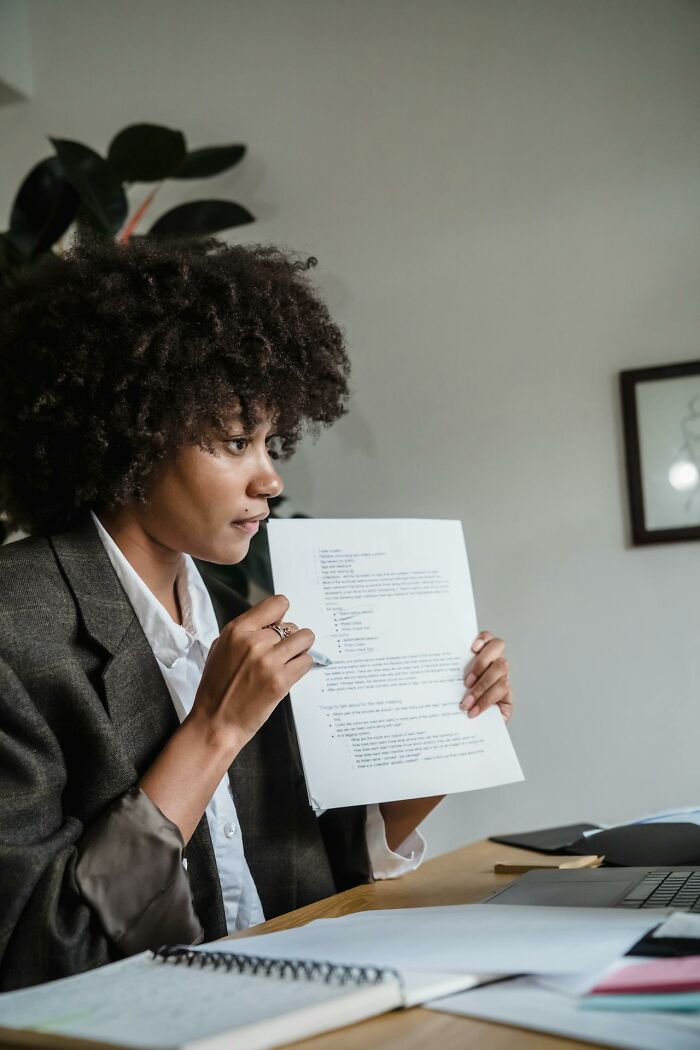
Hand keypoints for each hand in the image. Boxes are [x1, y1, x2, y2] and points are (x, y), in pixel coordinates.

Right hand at [191, 593, 314, 748]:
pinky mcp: (281, 681)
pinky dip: (302, 667)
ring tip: (288, 662)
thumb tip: (272, 622)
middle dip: (288, 639)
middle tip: (279, 655)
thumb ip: (246, 631)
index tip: (279, 627)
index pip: (277, 604)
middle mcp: (253, 641)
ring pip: (305, 639)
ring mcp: (268, 661)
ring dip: (300, 650)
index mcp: (237, 630)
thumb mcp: (221, 648)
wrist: (216, 723)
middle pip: (292, 626)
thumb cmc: (216, 688)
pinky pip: (306, 661)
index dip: (281, 616)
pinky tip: (289, 674)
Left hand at [460, 630, 512, 721]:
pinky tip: (474, 710)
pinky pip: (502, 690)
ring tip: (466, 702)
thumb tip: (436, 669)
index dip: (483, 638)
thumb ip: (451, 675)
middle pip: (498, 646)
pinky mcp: (508, 694)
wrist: (465, 725)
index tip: (472, 648)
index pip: (487, 637)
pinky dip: (485, 700)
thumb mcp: (451, 685)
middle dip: (482, 661)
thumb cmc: (456, 701)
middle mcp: (494, 662)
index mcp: (481, 655)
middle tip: (466, 681)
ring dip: (482, 685)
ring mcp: (503, 676)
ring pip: (501, 668)